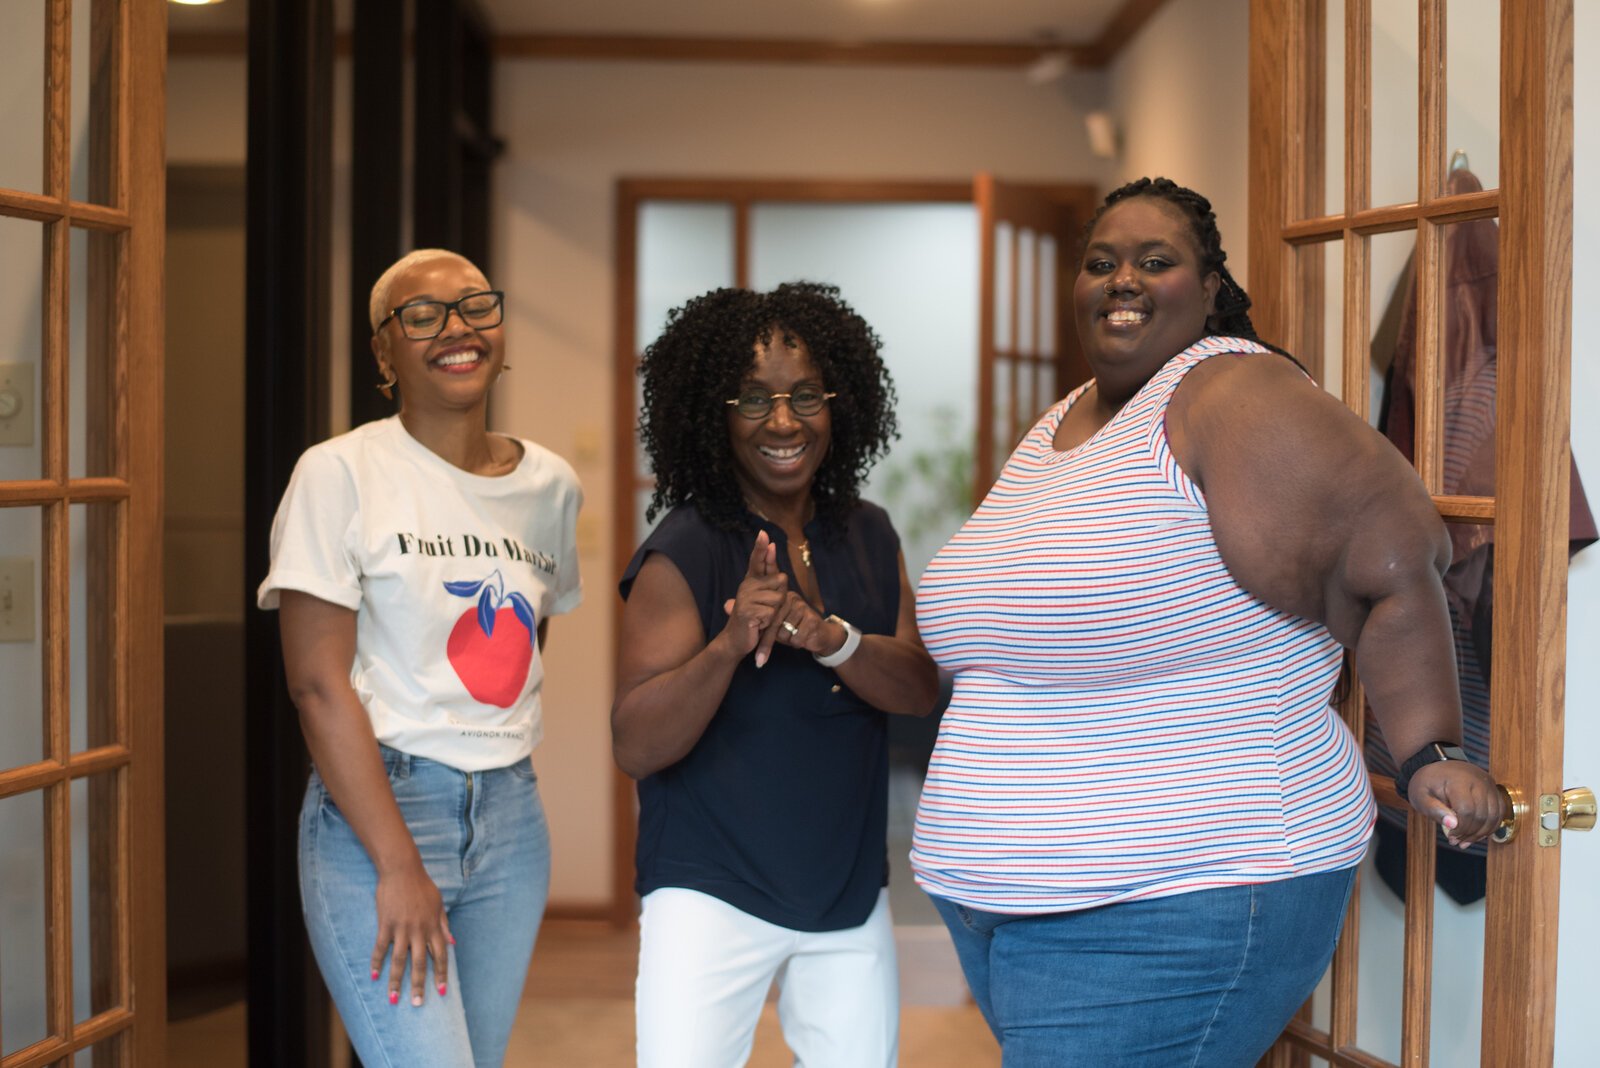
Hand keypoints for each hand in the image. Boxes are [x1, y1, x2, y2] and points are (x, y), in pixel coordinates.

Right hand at [371, 863, 452, 1006]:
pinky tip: (374, 976)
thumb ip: (445, 925)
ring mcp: (402, 928)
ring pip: (399, 960)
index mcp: (433, 926)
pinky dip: (376, 962)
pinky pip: (381, 947)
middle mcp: (419, 930)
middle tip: (418, 1004)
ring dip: (396, 981)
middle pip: (420, 963)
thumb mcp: (439, 904)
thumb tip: (453, 943)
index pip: (440, 955)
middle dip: (420, 985)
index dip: (441, 974)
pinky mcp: (385, 924)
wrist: (402, 869)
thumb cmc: (422, 886)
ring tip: (393, 998)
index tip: (442, 991)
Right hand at [720, 531, 787, 665]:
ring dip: (775, 612)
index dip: (760, 547)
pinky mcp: (747, 612)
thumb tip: (772, 547)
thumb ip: (770, 577)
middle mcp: (747, 586)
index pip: (756, 560)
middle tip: (766, 609)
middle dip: (780, 597)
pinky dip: (769, 622)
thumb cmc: (754, 618)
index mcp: (751, 581)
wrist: (736, 640)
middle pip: (780, 581)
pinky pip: (771, 613)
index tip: (763, 533)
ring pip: (778, 599)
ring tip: (762, 618)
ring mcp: (745, 599)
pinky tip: (759, 625)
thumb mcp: (764, 597)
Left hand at [745, 590, 834, 666]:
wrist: (821, 635)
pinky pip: (797, 638)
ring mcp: (802, 608)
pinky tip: (802, 640)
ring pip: (785, 633)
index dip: (760, 635)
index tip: (752, 650)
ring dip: (789, 641)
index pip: (765, 616)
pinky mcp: (812, 620)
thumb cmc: (794, 629)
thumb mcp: (774, 625)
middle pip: (773, 626)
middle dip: (768, 645)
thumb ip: (755, 618)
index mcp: (780, 598)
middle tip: (761, 659)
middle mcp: (791, 599)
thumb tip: (725, 605)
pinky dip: (798, 643)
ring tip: (793, 639)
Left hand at [1406, 761, 1504, 846]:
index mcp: (1458, 780)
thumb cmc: (1427, 784)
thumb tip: (1452, 825)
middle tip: (1456, 841)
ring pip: (1494, 816)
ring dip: (1481, 833)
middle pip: (1482, 815)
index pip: (1467, 810)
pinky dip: (1490, 827)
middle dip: (1470, 833)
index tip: (1450, 836)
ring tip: (1465, 840)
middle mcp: (1478, 780)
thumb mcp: (1420, 796)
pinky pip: (1499, 813)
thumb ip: (1434, 810)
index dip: (1461, 828)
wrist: (1437, 768)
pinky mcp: (1494, 790)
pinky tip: (1476, 835)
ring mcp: (1489, 784)